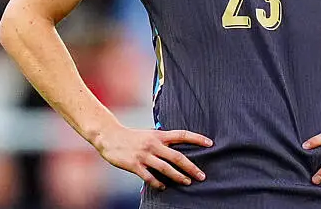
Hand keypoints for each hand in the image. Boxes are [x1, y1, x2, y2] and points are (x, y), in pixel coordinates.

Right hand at [93, 124, 212, 189]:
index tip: (210, 143)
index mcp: (159, 135)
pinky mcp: (134, 165)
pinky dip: (158, 183)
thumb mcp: (149, 134)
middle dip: (191, 167)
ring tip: (188, 182)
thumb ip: (162, 139)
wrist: (109, 136)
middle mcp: (153, 144)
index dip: (197, 139)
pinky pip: (149, 177)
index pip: (182, 135)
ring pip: (166, 168)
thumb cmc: (131, 136)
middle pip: (177, 156)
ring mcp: (144, 155)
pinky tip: (164, 186)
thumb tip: (176, 145)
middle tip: (202, 175)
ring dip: (178, 176)